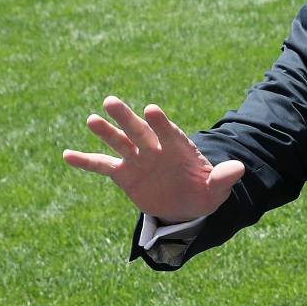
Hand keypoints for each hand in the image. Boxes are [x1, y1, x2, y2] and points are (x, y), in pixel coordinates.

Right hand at [62, 96, 244, 221]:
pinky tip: (67, 155)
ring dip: (106, 132)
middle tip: (111, 102)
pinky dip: (85, 160)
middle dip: (126, 118)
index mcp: (178, 147)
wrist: (186, 204)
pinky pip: (102, 165)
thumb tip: (239, 169)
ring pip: (119, 143)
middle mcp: (154, 148)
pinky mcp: (123, 174)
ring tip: (92, 120)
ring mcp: (137, 159)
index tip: (151, 110)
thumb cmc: (204, 191)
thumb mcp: (217, 189)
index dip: (161, 122)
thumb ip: (224, 178)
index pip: (169, 132)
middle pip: (139, 130)